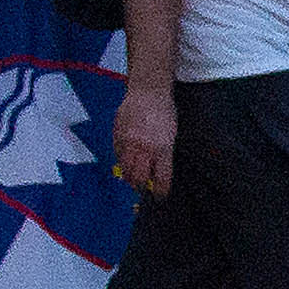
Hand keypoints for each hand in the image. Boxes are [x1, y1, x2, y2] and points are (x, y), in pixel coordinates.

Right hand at [113, 83, 174, 199]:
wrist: (148, 92)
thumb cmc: (165, 113)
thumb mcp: (172, 135)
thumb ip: (164, 155)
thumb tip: (156, 172)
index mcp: (163, 148)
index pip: (161, 178)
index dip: (160, 190)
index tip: (160, 196)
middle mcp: (145, 148)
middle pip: (139, 177)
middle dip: (142, 187)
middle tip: (144, 189)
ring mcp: (129, 142)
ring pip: (125, 169)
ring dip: (129, 177)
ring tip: (134, 179)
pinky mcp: (117, 136)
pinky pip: (117, 156)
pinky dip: (122, 162)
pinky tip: (126, 162)